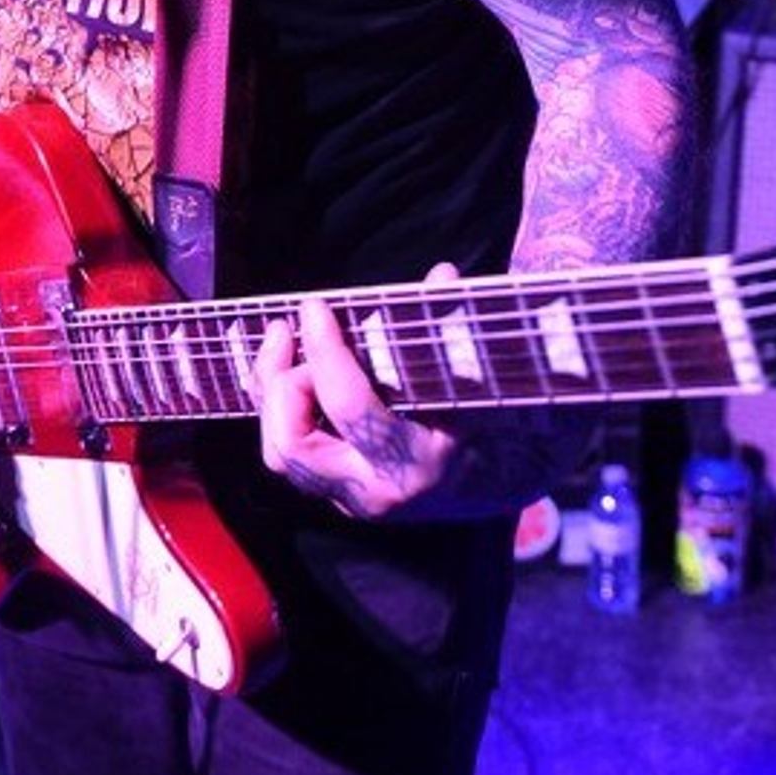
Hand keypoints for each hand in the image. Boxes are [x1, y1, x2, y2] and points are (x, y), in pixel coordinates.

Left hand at [251, 264, 587, 520]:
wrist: (505, 477)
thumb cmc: (498, 411)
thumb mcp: (486, 370)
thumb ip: (460, 326)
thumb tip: (442, 275)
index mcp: (419, 462)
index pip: (350, 406)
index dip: (325, 350)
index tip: (315, 304)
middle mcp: (378, 491)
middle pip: (292, 444)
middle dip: (282, 381)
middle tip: (289, 329)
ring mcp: (354, 498)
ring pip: (280, 454)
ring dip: (270, 393)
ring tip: (281, 339)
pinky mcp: (339, 492)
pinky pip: (288, 453)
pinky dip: (277, 407)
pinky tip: (286, 362)